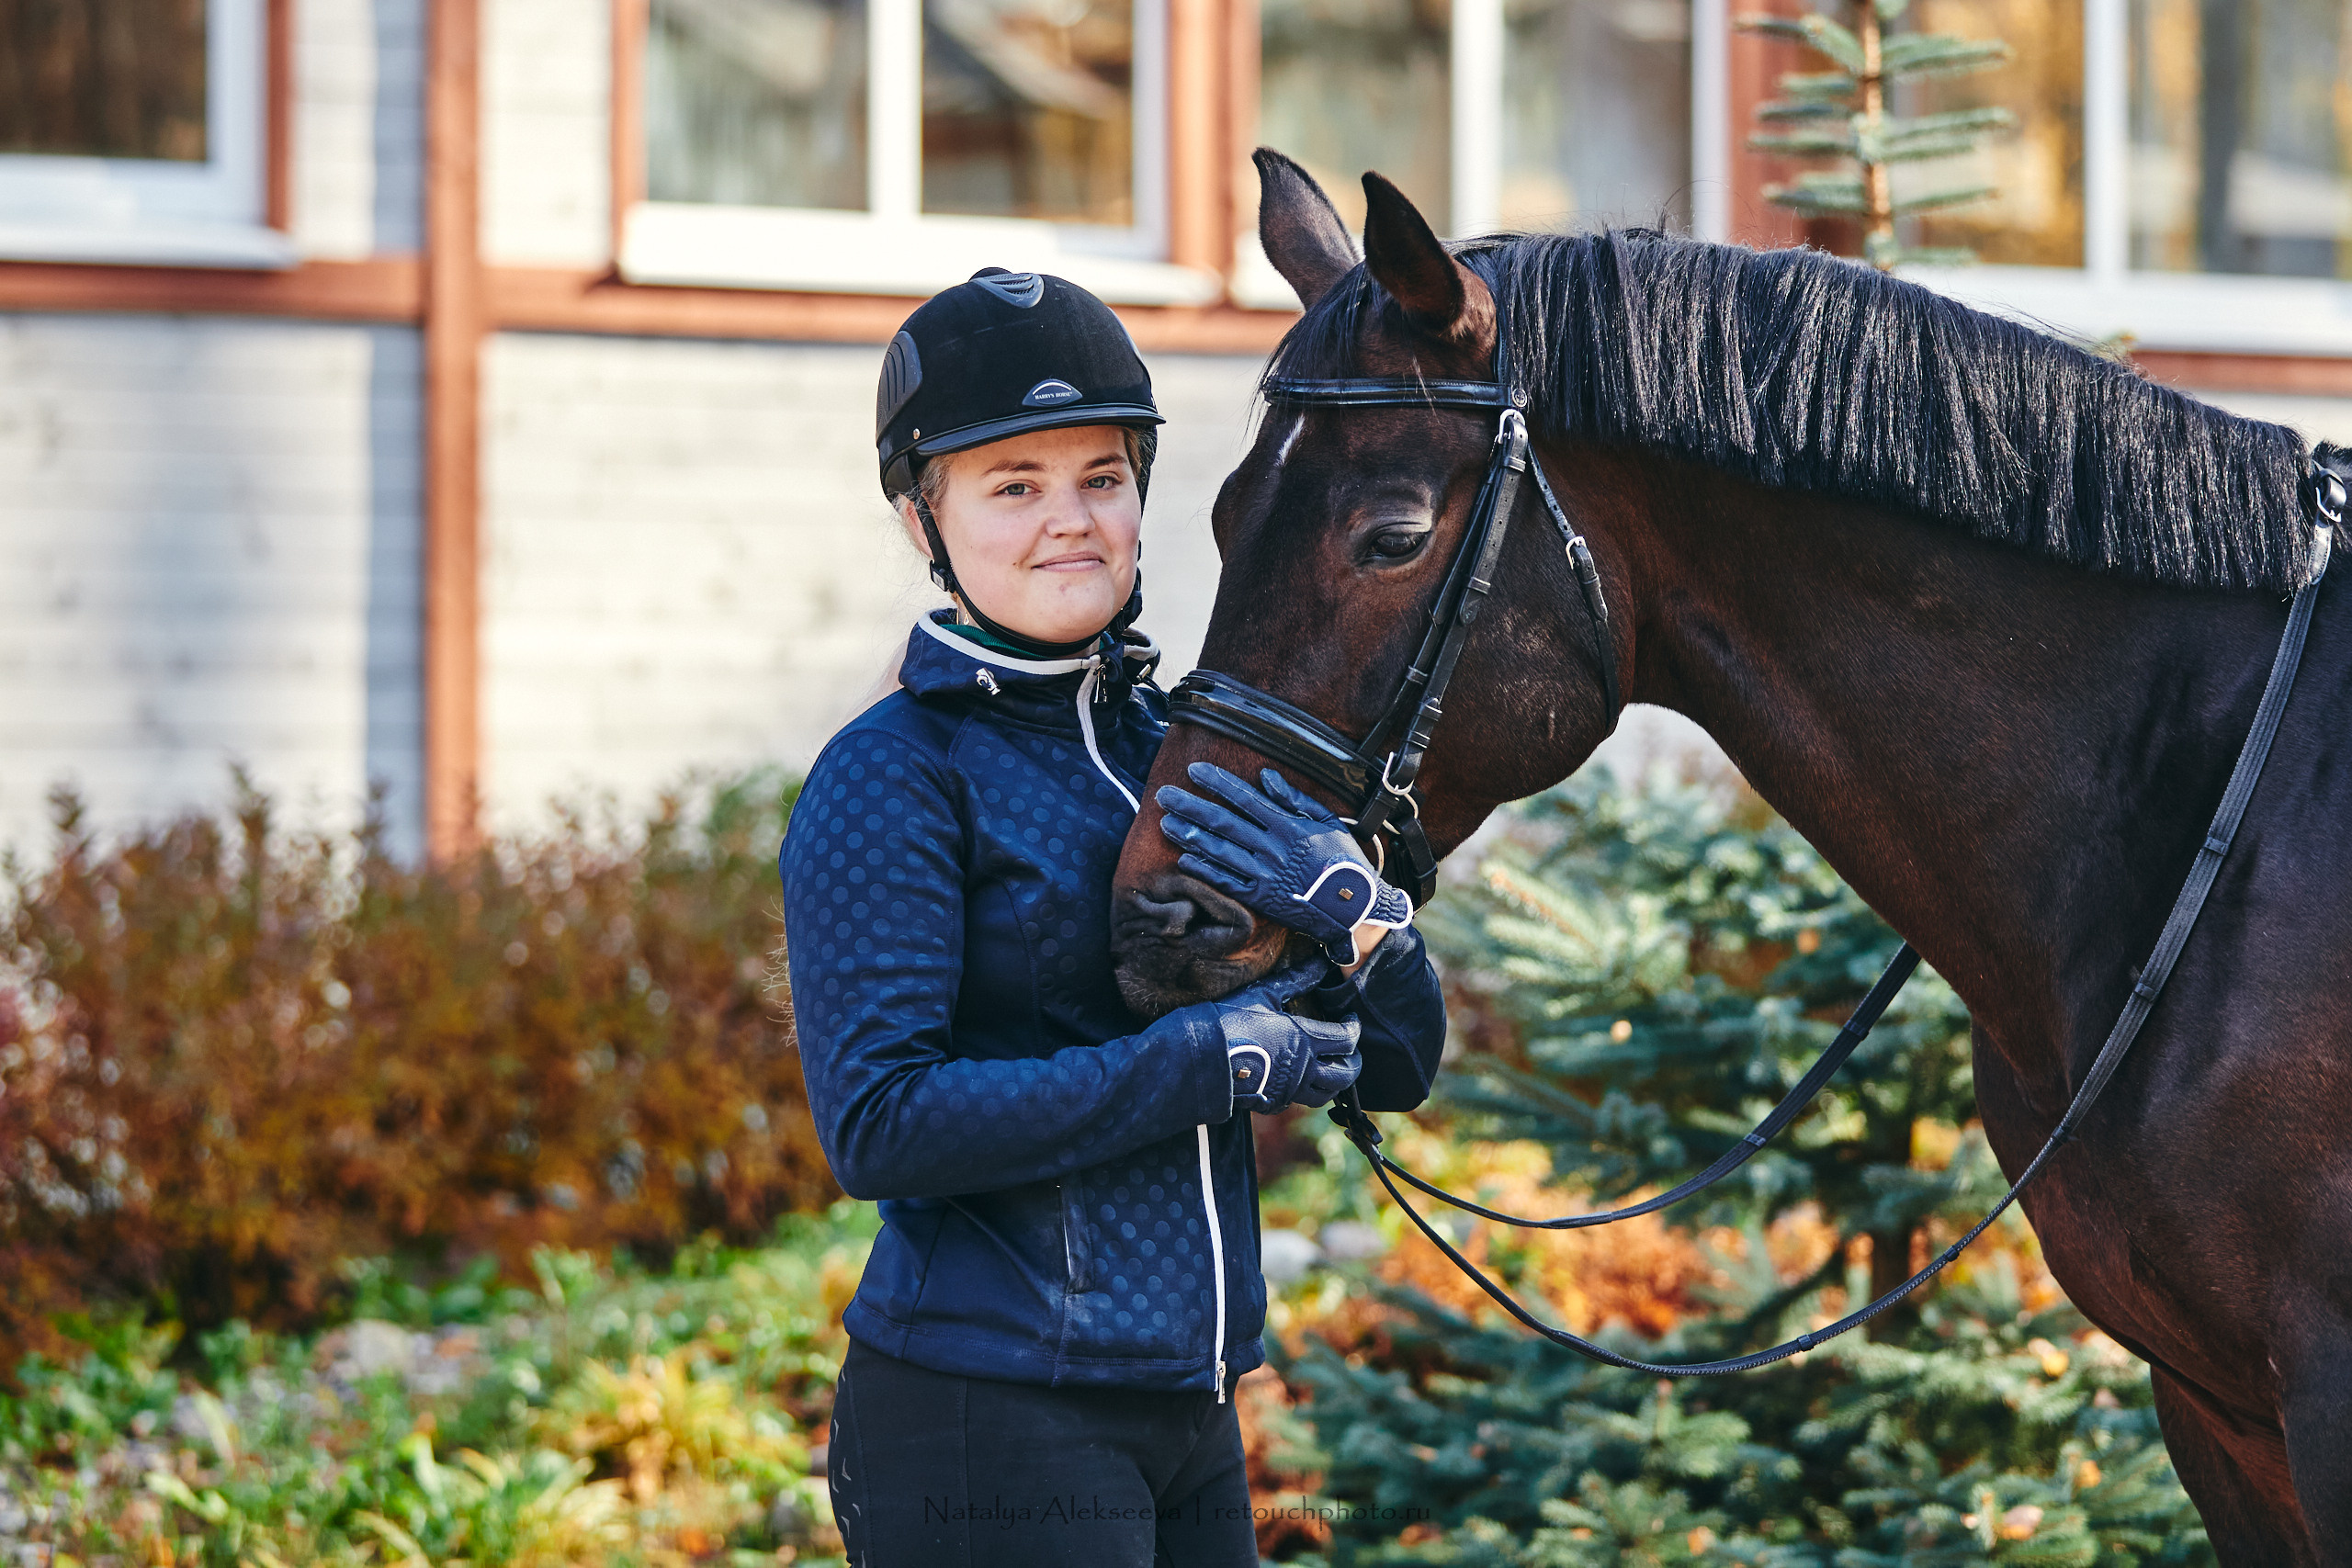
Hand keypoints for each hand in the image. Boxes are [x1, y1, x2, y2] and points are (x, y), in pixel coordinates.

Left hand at [1156, 763, 1413, 965]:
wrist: (1353, 906)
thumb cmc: (1343, 859)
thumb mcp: (1327, 821)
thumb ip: (1294, 798)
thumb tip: (1265, 777)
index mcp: (1288, 826)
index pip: (1245, 798)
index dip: (1217, 783)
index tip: (1193, 770)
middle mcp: (1272, 849)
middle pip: (1224, 823)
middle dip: (1191, 806)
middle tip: (1164, 795)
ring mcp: (1264, 875)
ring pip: (1220, 852)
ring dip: (1190, 837)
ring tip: (1166, 823)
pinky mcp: (1260, 899)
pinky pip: (1227, 883)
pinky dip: (1205, 872)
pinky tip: (1184, 861)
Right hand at [1200, 960, 1363, 1113]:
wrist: (1200, 1058)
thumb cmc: (1230, 1021)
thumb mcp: (1263, 995)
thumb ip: (1295, 980)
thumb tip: (1319, 963)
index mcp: (1304, 1041)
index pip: (1346, 1039)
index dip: (1354, 1029)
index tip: (1350, 1020)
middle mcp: (1302, 1070)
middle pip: (1345, 1074)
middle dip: (1353, 1062)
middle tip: (1348, 1050)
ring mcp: (1288, 1090)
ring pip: (1325, 1095)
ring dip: (1333, 1083)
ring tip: (1329, 1069)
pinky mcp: (1271, 1103)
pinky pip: (1297, 1102)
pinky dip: (1304, 1092)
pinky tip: (1297, 1080)